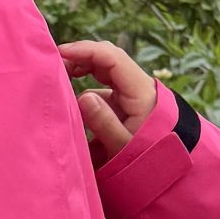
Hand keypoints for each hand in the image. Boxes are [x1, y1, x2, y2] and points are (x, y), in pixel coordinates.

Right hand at [58, 38, 156, 160]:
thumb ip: (104, 123)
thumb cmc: (147, 158)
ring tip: (58, 83)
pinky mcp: (123, 102)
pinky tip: (71, 103)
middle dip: (79, 58)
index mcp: (140, 90)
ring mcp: (129, 93)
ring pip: (102, 72)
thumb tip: (82, 97)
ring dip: (80, 73)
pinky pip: (102, 89)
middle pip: (105, 59)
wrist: (165, 168)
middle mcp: (136, 85)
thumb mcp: (124, 146)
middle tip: (54, 67)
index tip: (60, 54)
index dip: (85, 51)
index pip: (111, 58)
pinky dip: (85, 91)